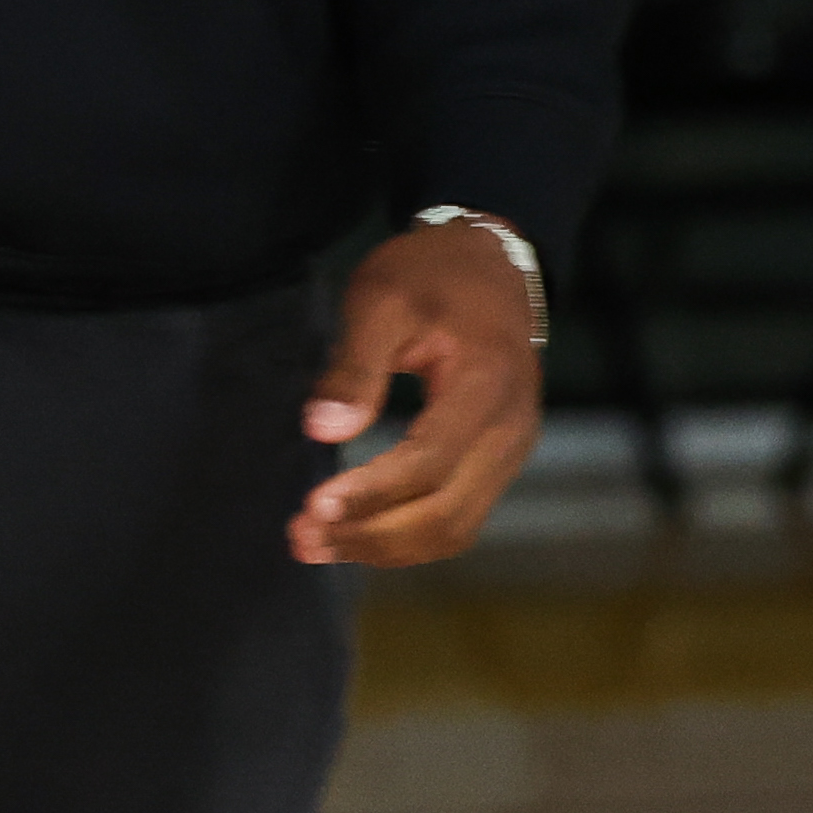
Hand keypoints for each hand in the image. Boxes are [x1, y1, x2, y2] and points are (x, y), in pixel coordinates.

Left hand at [287, 226, 545, 567]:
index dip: (372, 492)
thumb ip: (354, 366)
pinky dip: (406, 537)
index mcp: (486, 384)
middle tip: (301, 535)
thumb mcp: (381, 300)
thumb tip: (322, 431)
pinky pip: (457, 518)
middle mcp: (510, 429)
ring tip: (318, 543)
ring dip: (385, 547)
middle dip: (371, 536)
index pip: (430, 461)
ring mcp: (511, 451)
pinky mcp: (499, 462)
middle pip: (446, 514)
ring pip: (454, 529)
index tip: (313, 505)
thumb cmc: (431, 276)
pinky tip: (358, 531)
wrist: (491, 265)